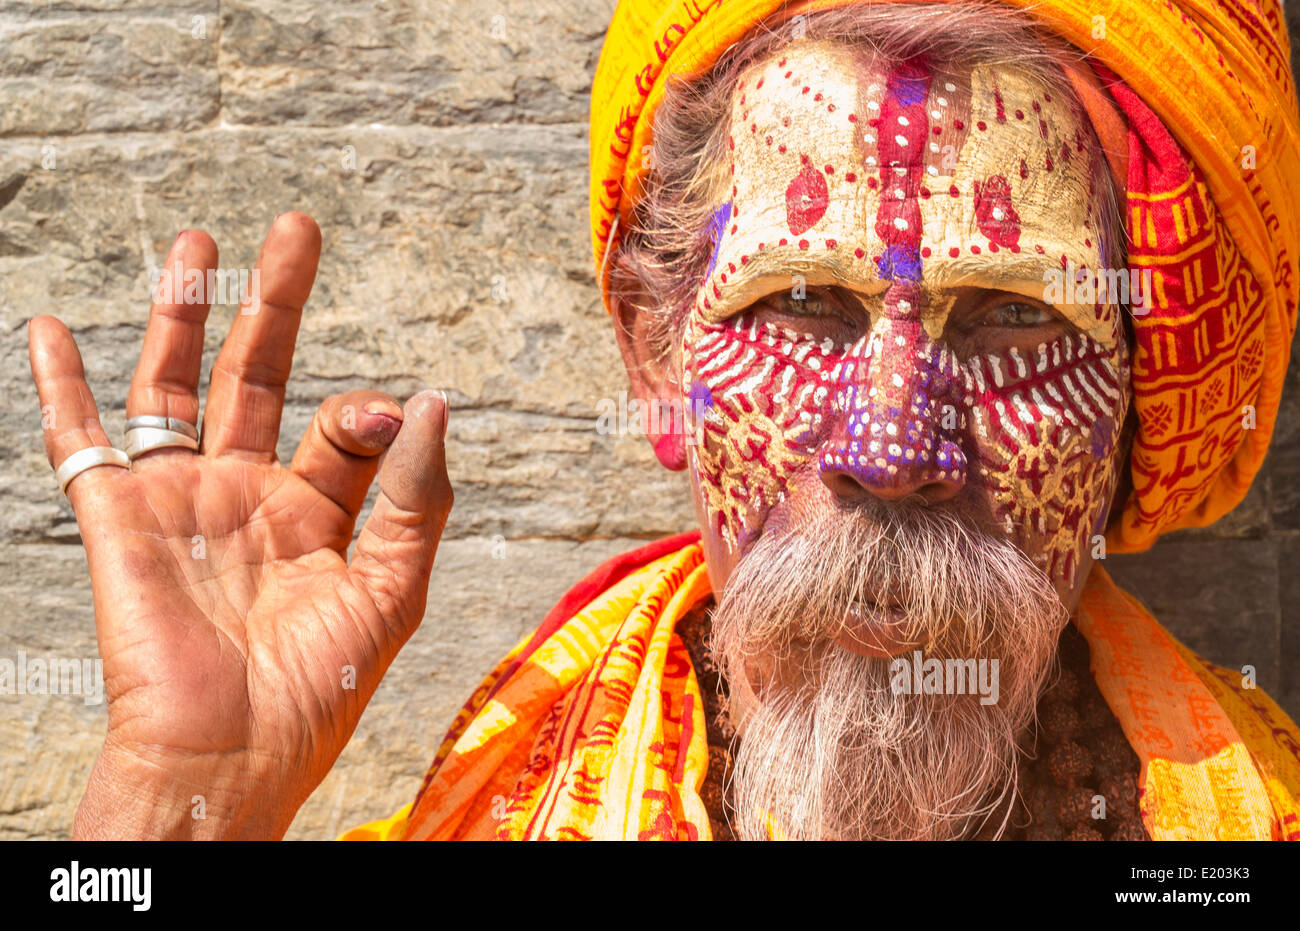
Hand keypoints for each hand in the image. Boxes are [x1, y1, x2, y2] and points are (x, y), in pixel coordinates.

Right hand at [27, 213, 451, 838]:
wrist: (229, 752)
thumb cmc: (314, 687)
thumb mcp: (392, 589)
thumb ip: (417, 497)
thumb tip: (432, 401)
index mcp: (319, 513)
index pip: (347, 430)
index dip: (370, 412)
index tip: (386, 414)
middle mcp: (248, 495)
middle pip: (260, 376)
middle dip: (274, 303)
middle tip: (295, 228)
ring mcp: (180, 500)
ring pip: (175, 385)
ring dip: (181, 314)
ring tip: (196, 242)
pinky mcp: (117, 517)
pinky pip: (79, 439)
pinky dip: (60, 386)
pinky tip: (49, 328)